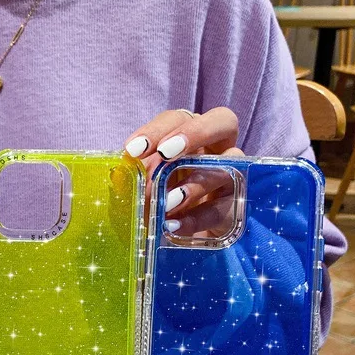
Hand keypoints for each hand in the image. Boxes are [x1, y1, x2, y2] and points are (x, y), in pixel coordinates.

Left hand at [124, 107, 243, 236]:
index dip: (156, 130)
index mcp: (189, 136)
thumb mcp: (141, 188)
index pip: (178, 119)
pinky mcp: (236, 205)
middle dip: (195, 133)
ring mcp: (231, 174)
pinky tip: (173, 226)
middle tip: (165, 153)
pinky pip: (222, 208)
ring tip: (167, 202)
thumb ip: (133, 178)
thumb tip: (118, 176)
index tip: (133, 149)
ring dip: (194, 184)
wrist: (178, 235)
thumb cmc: (157, 201)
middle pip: (223, 122)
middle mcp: (216, 147)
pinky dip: (197, 217)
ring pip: (226, 166)